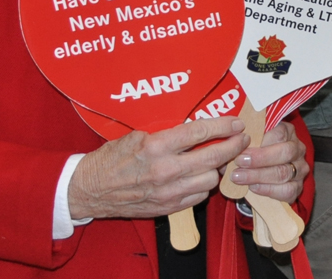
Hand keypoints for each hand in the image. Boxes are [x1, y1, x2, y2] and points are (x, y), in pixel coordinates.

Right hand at [69, 115, 248, 219]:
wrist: (90, 190)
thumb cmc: (110, 160)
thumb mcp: (135, 135)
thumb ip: (165, 132)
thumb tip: (194, 127)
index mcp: (156, 146)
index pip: (200, 132)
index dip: (223, 125)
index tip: (235, 122)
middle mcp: (165, 170)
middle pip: (214, 157)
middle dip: (234, 146)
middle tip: (242, 139)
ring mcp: (168, 191)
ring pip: (211, 179)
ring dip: (218, 168)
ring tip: (218, 158)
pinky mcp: (167, 207)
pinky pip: (199, 196)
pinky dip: (204, 186)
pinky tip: (201, 176)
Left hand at [228, 120, 307, 204]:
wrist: (260, 176)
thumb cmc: (253, 155)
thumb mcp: (248, 143)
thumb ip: (242, 142)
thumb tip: (226, 143)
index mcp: (287, 132)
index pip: (280, 133)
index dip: (260, 140)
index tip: (241, 147)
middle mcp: (297, 148)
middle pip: (285, 152)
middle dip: (260, 158)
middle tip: (239, 162)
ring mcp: (300, 169)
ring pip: (284, 172)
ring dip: (259, 175)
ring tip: (239, 177)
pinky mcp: (297, 188)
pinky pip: (286, 190)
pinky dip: (268, 190)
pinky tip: (253, 188)